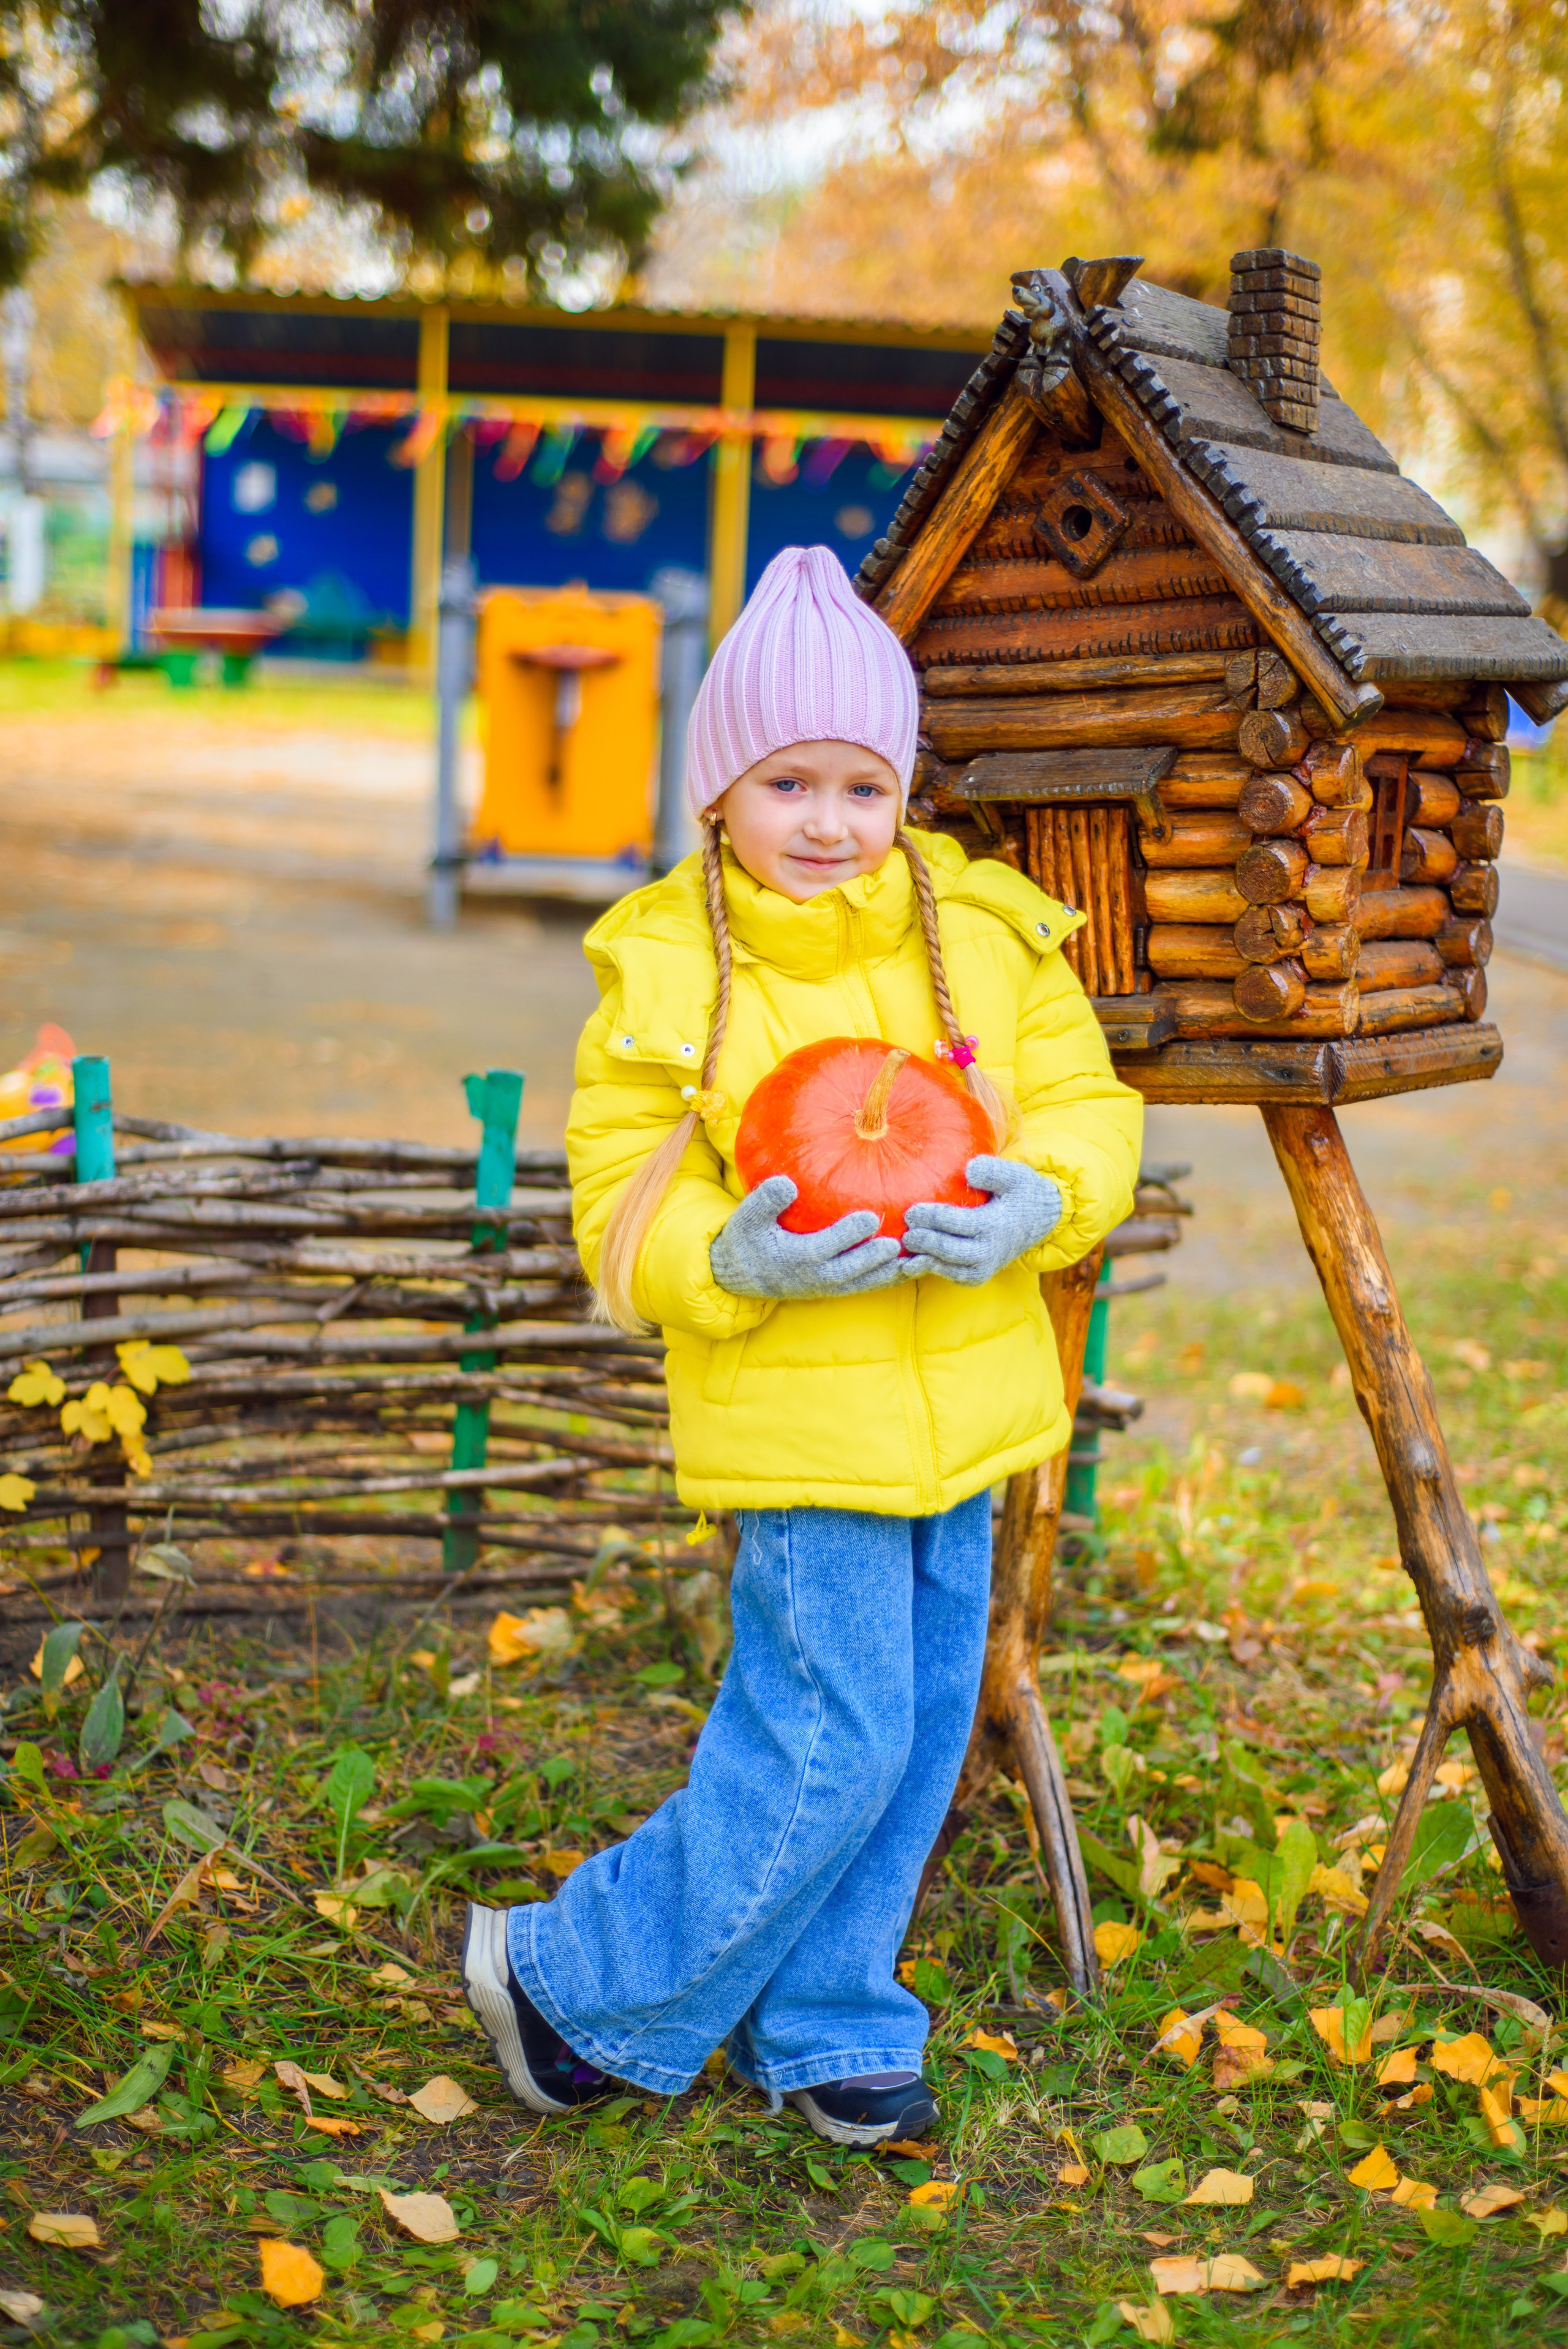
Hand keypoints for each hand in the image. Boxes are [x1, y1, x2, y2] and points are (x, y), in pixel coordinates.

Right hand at [710, 1176, 917, 1299]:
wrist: (741, 1274)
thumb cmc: (747, 1238)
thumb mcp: (747, 1217)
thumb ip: (765, 1200)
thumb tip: (786, 1184)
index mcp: (796, 1257)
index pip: (826, 1246)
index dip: (849, 1234)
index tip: (871, 1217)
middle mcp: (816, 1276)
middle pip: (853, 1269)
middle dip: (878, 1257)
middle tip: (903, 1241)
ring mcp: (828, 1285)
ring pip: (865, 1282)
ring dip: (892, 1273)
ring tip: (921, 1259)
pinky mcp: (835, 1288)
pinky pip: (866, 1285)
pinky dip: (889, 1278)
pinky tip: (912, 1266)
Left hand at [900, 1156, 1062, 1286]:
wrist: (1037, 1220)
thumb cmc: (1019, 1191)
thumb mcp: (1014, 1174)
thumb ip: (992, 1170)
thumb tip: (969, 1170)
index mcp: (994, 1225)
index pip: (955, 1222)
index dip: (930, 1217)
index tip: (910, 1211)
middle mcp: (988, 1252)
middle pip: (946, 1249)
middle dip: (922, 1241)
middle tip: (903, 1231)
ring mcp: (982, 1268)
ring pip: (944, 1267)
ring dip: (920, 1259)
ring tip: (899, 1247)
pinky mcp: (975, 1276)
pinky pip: (947, 1275)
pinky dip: (927, 1268)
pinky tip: (908, 1261)